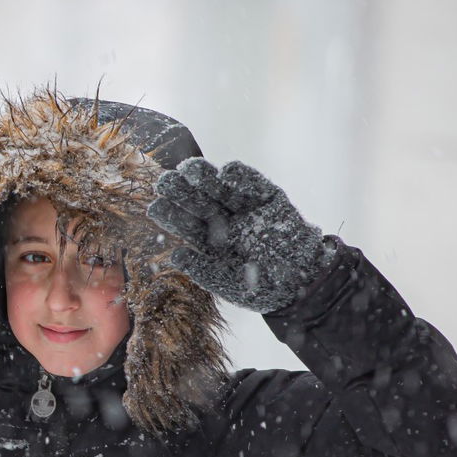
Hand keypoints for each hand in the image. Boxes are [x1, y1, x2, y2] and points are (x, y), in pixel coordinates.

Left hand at [147, 157, 333, 312]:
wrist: (302, 284)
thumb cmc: (262, 288)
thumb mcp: (229, 283)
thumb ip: (203, 270)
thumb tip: (175, 255)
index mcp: (211, 241)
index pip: (187, 225)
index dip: (172, 216)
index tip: (155, 206)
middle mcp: (226, 221)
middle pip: (200, 202)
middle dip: (183, 191)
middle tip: (165, 181)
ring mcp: (247, 208)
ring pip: (223, 189)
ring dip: (207, 178)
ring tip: (190, 168)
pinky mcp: (271, 199)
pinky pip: (255, 185)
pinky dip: (243, 177)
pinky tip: (227, 171)